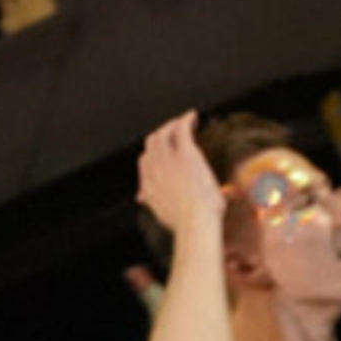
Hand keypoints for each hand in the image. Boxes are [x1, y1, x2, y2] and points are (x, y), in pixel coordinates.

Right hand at [136, 112, 225, 238]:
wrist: (195, 223)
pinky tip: (193, 116)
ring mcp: (167, 160)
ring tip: (186, 122)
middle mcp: (154, 169)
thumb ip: (158, 204)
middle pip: (151, 143)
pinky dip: (185, 119)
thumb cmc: (189, 225)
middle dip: (162, 134)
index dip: (155, 154)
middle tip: (176, 130)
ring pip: (163, 132)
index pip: (145, 161)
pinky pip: (181, 128)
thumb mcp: (169, 215)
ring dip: (173, 124)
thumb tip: (146, 200)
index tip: (168, 151)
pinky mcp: (185, 153)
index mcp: (148, 186)